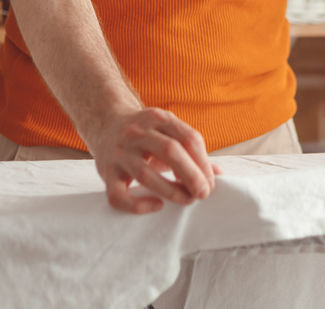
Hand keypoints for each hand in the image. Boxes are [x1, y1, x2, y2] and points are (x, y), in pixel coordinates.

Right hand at [83, 106, 219, 214]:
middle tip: (203, 193)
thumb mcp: (168, 132)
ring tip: (187, 200)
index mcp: (157, 118)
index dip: (203, 162)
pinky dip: (138, 205)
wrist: (105, 123)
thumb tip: (219, 174)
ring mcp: (119, 152)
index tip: (211, 181)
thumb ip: (192, 151)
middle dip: (192, 175)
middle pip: (170, 151)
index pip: (188, 138)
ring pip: (145, 174)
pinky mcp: (106, 173)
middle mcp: (136, 132)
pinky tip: (157, 205)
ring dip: (172, 191)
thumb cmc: (145, 134)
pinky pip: (119, 195)